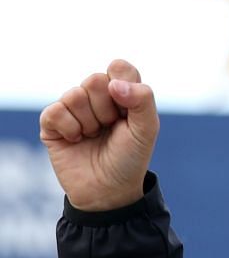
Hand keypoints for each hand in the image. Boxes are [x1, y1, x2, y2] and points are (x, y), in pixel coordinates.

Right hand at [40, 60, 159, 211]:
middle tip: (110, 128)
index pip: (119, 67)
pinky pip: (55, 111)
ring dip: (89, 122)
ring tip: (94, 136)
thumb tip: (114, 83)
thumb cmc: (130, 158)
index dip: (123, 84)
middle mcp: (96, 97)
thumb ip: (142, 100)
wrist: (109, 190)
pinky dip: (70, 129)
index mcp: (122, 93)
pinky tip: (76, 140)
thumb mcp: (146, 130)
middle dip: (107, 109)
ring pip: (74, 95)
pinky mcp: (52, 123)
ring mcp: (73, 109)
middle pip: (95, 80)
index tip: (127, 108)